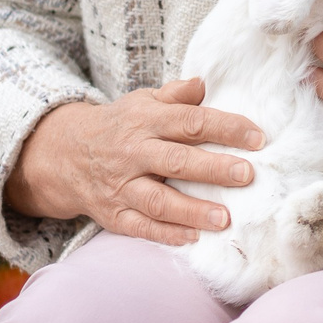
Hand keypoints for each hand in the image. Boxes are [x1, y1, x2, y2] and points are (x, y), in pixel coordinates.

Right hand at [6, 79, 262, 246]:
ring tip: (225, 218)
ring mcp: (122, 187)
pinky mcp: (115, 214)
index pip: (190, 122)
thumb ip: (175, 95)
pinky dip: (167, 235)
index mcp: (146, 121)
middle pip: (176, 162)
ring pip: (159, 201)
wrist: (64, 155)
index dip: (226, 128)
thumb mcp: (143, 102)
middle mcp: (133, 153)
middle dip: (213, 169)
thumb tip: (203, 83)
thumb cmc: (120, 126)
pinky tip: (194, 239)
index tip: (257, 137)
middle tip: (247, 175)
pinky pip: (142, 227)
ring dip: (192, 211)